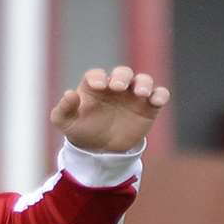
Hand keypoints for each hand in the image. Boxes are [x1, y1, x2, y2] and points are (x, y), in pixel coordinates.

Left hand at [52, 66, 170, 152]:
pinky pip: (159, 95)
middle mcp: (115, 86)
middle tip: (118, 86)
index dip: (97, 77)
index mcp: (95, 86)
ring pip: (143, 80)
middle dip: (122, 76)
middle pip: (122, 73)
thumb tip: (69, 94)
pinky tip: (157, 100)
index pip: (96, 75)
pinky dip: (160, 94)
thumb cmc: (82, 130)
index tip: (98, 86)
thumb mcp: (66, 123)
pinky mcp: (148, 107)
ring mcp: (133, 95)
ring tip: (141, 93)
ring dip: (144, 83)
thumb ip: (63, 109)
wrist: (100, 150)